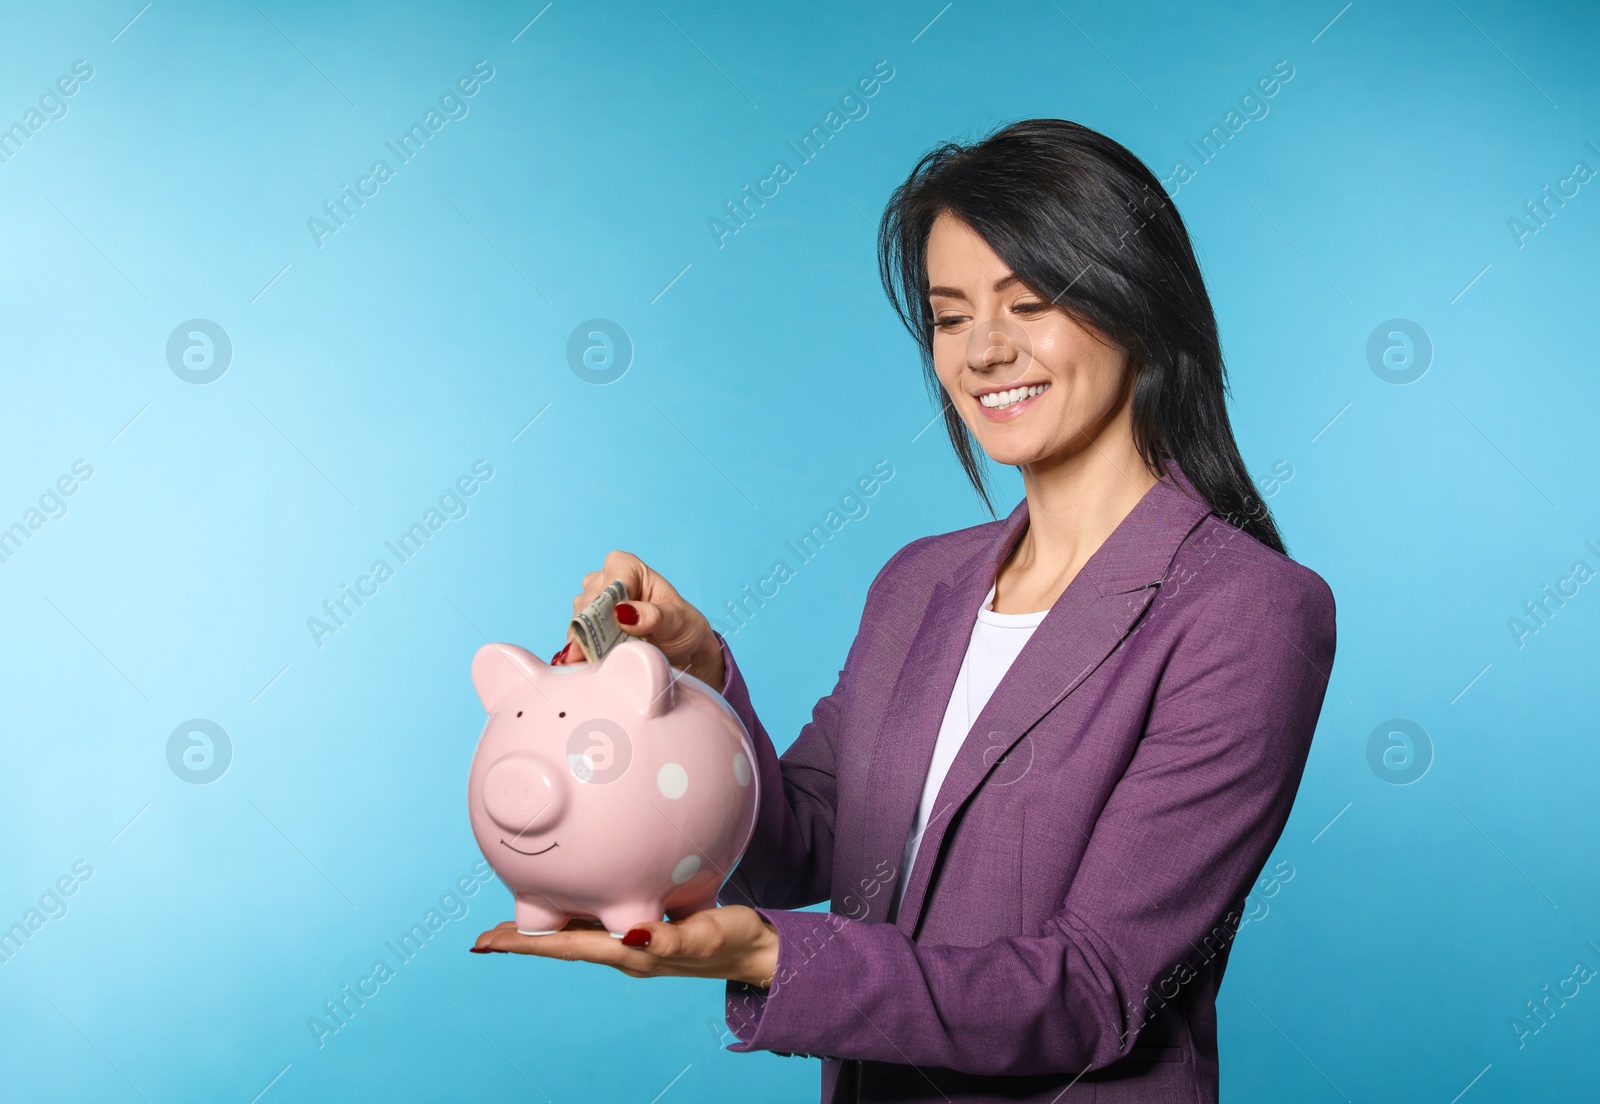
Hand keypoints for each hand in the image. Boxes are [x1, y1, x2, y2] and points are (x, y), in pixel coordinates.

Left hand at [470, 904, 778, 987]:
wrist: (759, 950)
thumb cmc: (736, 939)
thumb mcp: (707, 934)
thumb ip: (671, 937)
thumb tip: (630, 935)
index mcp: (632, 952)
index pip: (567, 945)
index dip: (526, 944)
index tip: (487, 943)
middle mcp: (626, 950)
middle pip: (563, 943)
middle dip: (524, 939)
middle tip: (484, 936)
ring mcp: (635, 943)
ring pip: (578, 934)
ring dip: (545, 929)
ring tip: (514, 924)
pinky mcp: (647, 932)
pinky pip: (600, 922)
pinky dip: (576, 915)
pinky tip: (574, 902)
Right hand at [554, 550, 725, 689]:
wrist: (684, 653)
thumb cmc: (683, 628)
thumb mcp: (676, 621)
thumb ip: (653, 615)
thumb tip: (622, 612)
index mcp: (628, 568)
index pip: (609, 581)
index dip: (604, 605)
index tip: (607, 628)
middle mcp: (607, 580)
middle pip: (588, 602)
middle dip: (591, 628)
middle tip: (596, 653)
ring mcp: (595, 603)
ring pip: (578, 620)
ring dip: (584, 641)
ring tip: (594, 660)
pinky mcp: (589, 626)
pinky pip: (576, 637)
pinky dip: (581, 651)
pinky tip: (585, 662)